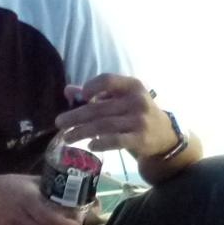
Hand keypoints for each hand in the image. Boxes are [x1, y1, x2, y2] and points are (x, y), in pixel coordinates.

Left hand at [55, 73, 175, 158]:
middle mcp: (137, 100)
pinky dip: (102, 142)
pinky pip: (117, 140)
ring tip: (67, 137)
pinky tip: (90, 145)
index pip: (108, 80)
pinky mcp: (141, 139)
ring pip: (104, 125)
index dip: (91, 86)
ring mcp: (139, 120)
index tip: (80, 96)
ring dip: (82, 131)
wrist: (164, 135)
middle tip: (59, 123)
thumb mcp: (121, 99)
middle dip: (76, 116)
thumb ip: (96, 94)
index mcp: (132, 85)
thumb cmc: (136, 114)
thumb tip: (68, 91)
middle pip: (99, 107)